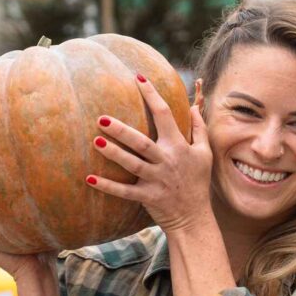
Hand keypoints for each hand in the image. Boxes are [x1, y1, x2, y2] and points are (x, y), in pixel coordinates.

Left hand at [87, 75, 213, 234]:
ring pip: (132, 164)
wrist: (195, 218)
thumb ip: (199, 129)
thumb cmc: (198, 182)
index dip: (152, 95)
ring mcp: (156, 180)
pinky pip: (125, 192)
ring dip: (114, 153)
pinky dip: (108, 186)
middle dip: (122, 131)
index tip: (139, 78)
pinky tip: (90, 178)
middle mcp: (167, 161)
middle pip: (142, 142)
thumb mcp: (204, 154)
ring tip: (96, 141)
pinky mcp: (147, 196)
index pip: (165, 115)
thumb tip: (194, 107)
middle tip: (101, 118)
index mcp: (179, 146)